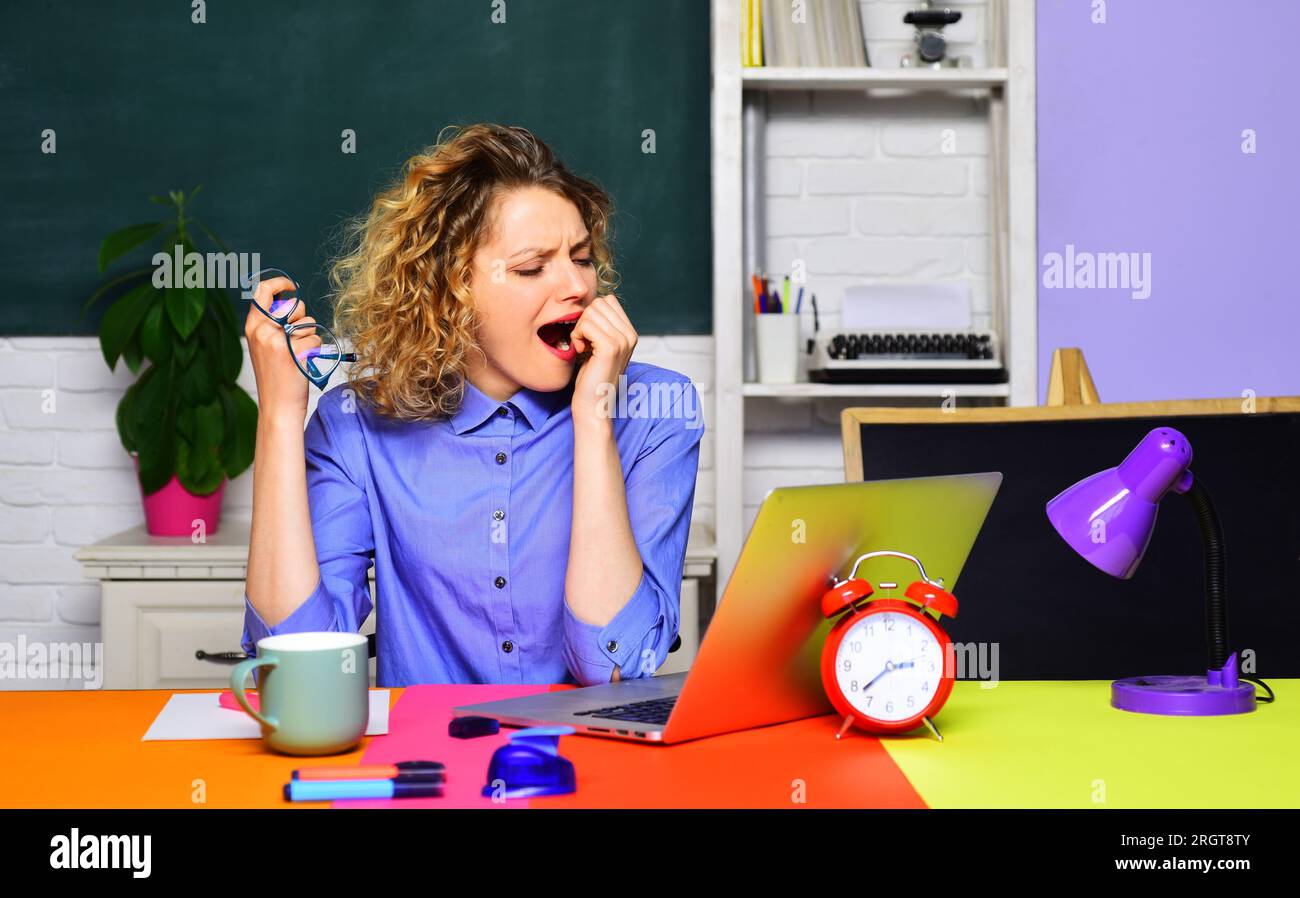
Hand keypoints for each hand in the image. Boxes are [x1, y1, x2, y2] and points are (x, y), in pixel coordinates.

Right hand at [244, 276, 317, 425]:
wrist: (277, 407)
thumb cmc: (275, 376)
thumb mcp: (265, 346)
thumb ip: (272, 324)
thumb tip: (290, 301)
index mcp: (252, 327)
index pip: (263, 291)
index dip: (279, 283)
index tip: (291, 286)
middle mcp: (262, 330)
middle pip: (295, 306)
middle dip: (303, 318)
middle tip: (296, 338)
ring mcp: (277, 341)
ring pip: (308, 323)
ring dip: (309, 336)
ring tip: (297, 354)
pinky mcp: (294, 352)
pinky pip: (315, 339)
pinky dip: (315, 350)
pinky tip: (303, 362)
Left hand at [567, 294, 636, 427]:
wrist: (594, 404)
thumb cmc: (592, 376)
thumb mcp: (601, 346)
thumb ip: (604, 325)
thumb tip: (596, 302)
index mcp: (630, 333)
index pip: (608, 301)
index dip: (592, 316)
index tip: (591, 338)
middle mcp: (630, 335)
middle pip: (599, 304)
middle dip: (585, 320)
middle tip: (585, 343)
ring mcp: (622, 341)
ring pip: (591, 312)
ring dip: (580, 329)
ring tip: (584, 348)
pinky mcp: (610, 347)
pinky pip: (586, 325)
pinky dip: (577, 336)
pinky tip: (581, 351)